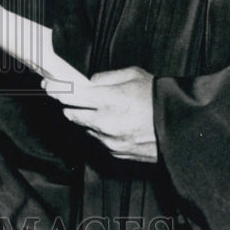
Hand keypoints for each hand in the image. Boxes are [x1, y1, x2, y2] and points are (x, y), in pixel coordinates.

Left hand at [42, 66, 157, 162]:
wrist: (183, 128)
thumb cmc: (159, 98)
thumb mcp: (133, 75)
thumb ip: (105, 78)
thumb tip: (88, 84)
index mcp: (110, 100)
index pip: (72, 95)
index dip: (56, 89)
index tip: (47, 84)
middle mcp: (107, 123)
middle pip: (72, 114)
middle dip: (70, 105)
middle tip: (73, 97)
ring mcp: (111, 141)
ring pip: (85, 128)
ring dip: (87, 119)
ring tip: (105, 109)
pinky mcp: (117, 154)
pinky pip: (99, 141)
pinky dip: (101, 132)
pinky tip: (116, 123)